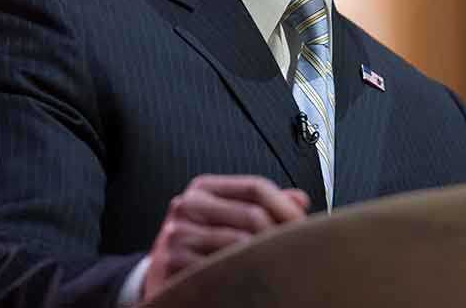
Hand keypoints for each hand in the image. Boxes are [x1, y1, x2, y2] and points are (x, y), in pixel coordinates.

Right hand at [143, 175, 309, 300]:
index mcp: (204, 188)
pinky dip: (241, 273)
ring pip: (239, 242)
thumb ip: (264, 206)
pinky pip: (219, 267)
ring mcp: (176, 233)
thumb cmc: (201, 247)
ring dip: (264, 256)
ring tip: (275, 266)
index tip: (303, 224)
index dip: (285, 206)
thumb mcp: (230, 219)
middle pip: (252, 214)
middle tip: (295, 250)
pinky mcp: (171, 262)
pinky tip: (249, 278)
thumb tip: (299, 199)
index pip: (255, 186)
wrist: (161, 277)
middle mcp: (187, 204)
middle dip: (280, 234)